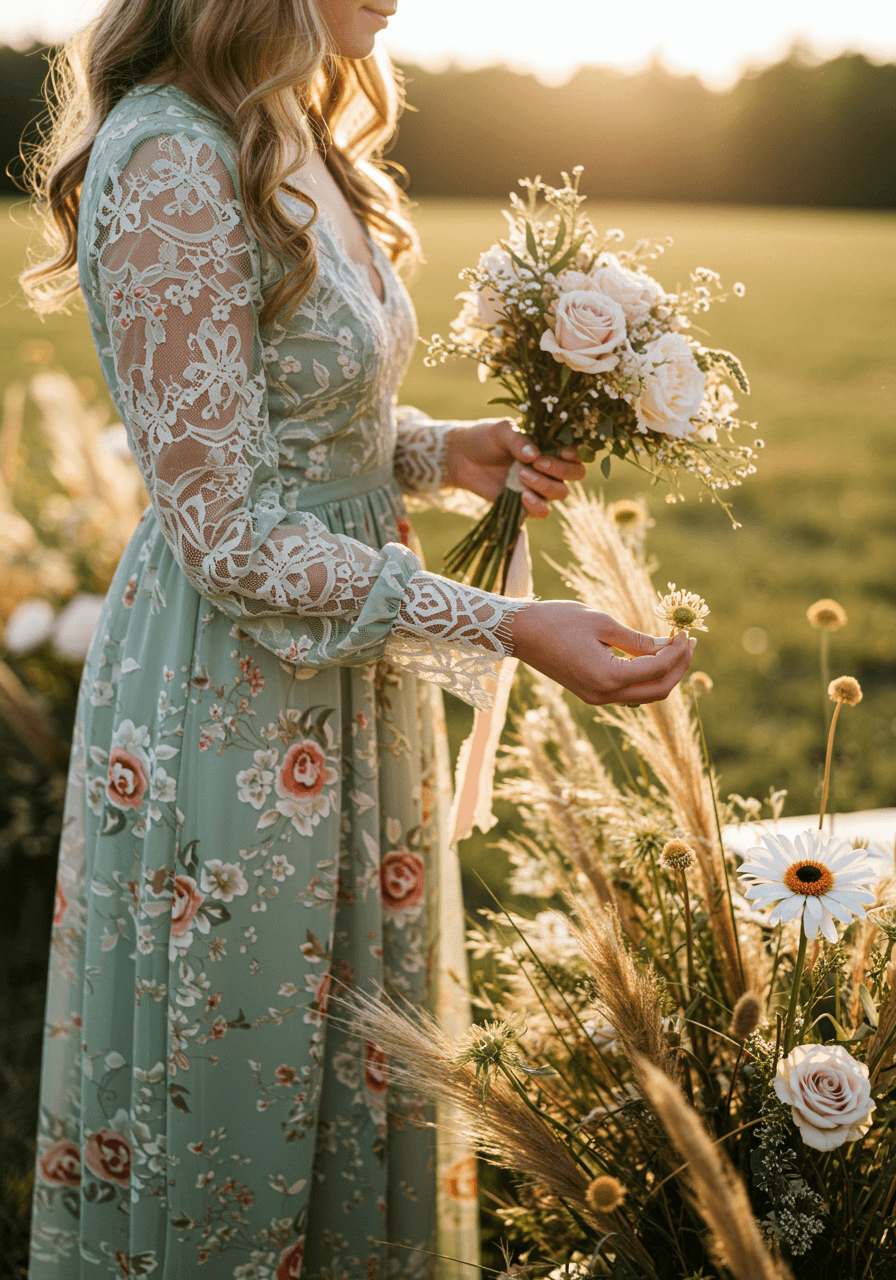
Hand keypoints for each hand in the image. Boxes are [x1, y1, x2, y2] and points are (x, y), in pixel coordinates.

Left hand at [445, 418, 585, 518]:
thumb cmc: (484, 438)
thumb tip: (534, 454)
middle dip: (561, 470)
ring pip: (560, 493)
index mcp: (550, 444)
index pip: (576, 450)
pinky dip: (537, 506)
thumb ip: (518, 440)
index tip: (563, 452)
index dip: (577, 454)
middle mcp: (550, 466)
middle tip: (538, 464)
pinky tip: (522, 496)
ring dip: (546, 486)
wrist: (461, 458)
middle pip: (575, 474)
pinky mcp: (526, 504)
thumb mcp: (500, 431)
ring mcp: (540, 486)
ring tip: (522, 475)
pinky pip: (542, 512)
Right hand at [508, 602, 695, 705]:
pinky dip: (645, 677)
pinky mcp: (591, 693)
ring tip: (675, 648)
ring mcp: (596, 698)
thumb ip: (639, 639)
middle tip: (688, 644)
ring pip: (645, 694)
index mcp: (607, 677)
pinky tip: (651, 656)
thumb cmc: (558, 620)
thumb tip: (669, 645)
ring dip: (664, 674)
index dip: (677, 652)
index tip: (686, 633)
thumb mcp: (603, 623)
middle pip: (657, 691)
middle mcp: (603, 695)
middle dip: (678, 668)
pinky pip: (628, 691)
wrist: (520, 633)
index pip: (657, 669)